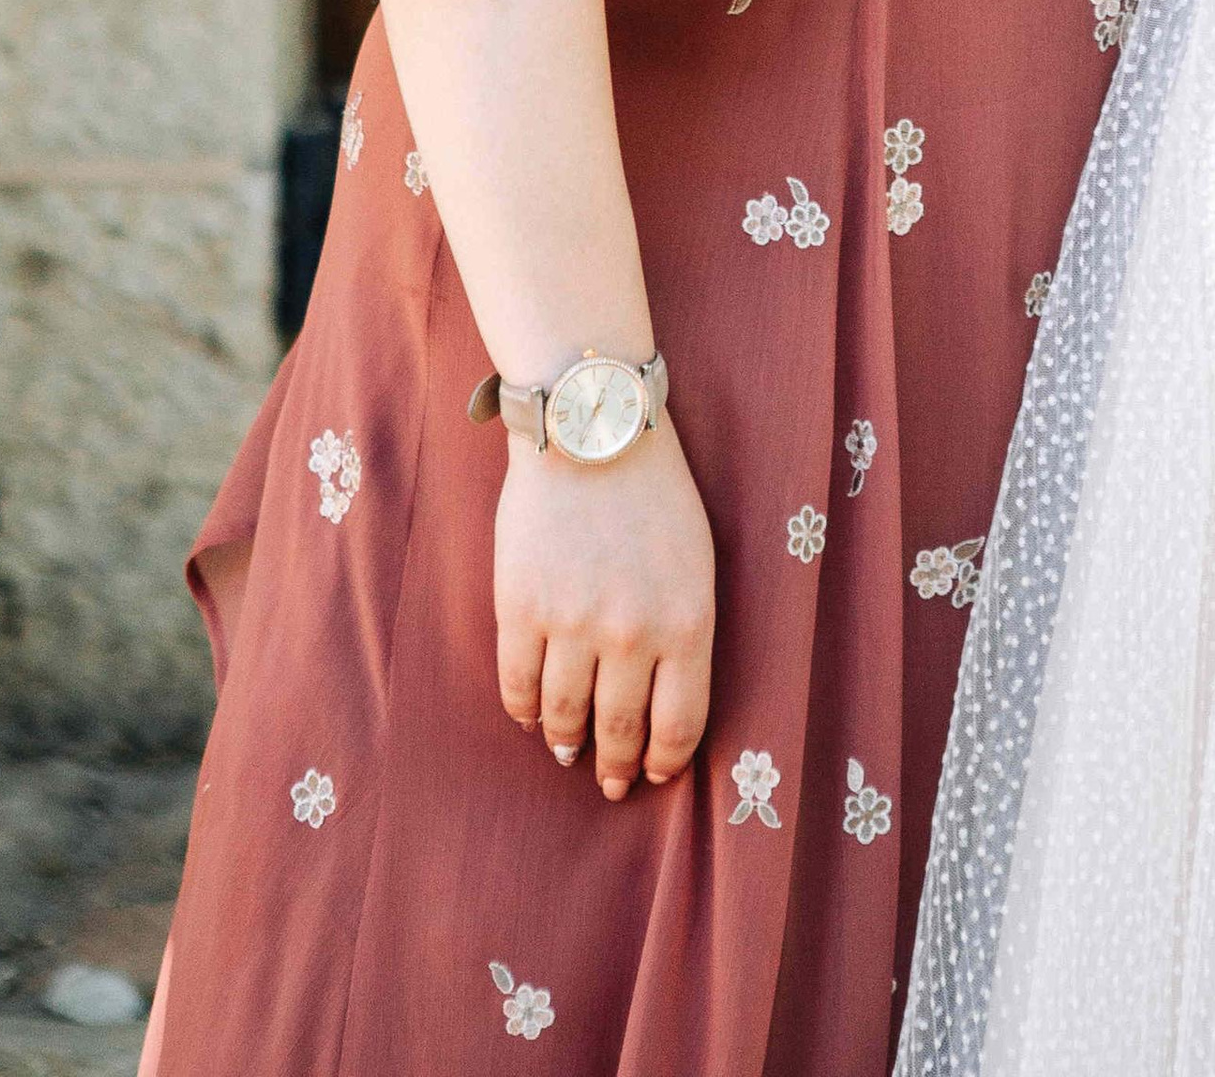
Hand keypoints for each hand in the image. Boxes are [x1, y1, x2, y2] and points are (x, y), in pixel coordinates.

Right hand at [493, 422, 715, 801]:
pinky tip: (530, 716)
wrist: (592, 431)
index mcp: (687, 622)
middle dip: (616, 767)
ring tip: (569, 751)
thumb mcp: (697, 562)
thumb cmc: (655, 493)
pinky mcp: (520, 607)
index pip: (679, 725)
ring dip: (567, 743)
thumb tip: (664, 703)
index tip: (655, 774)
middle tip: (611, 783)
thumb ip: (684, 631)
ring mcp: (572, 623)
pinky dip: (523, 711)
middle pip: (620, 731)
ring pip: (565, 716)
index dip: (665, 761)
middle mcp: (631, 634)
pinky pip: (517, 685)